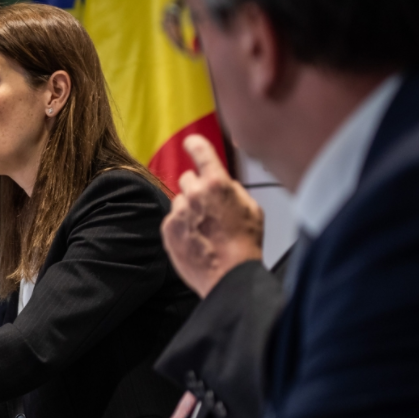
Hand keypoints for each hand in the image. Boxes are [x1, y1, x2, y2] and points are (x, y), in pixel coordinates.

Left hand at [162, 135, 263, 297]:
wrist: (229, 275)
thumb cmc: (244, 244)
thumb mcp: (250, 208)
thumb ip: (232, 189)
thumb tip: (222, 182)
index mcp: (217, 183)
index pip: (200, 151)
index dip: (194, 144)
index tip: (190, 142)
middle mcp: (194, 193)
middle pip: (187, 178)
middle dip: (196, 188)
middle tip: (208, 207)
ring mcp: (178, 212)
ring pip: (179, 200)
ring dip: (188, 209)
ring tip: (204, 228)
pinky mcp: (168, 228)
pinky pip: (172, 219)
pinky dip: (181, 226)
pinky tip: (196, 238)